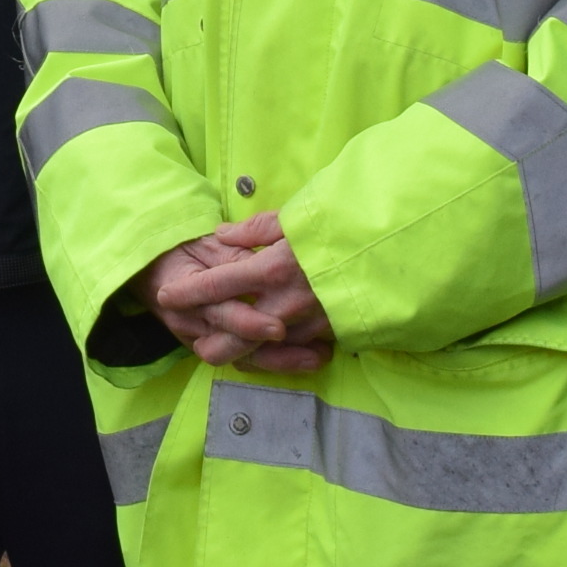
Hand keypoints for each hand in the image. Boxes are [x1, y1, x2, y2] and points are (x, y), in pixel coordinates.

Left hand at [148, 214, 334, 374]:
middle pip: (233, 335)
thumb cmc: (346, 224)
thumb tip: (223, 236)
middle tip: (194, 340)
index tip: (166, 296)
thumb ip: (257, 230)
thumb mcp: (298, 216)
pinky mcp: (330, 335)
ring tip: (222, 350)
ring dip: (240, 350)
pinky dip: (274, 350)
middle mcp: (286, 303)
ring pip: (262, 350)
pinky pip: (292, 349)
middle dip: (210, 341)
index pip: (217, 285)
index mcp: (274, 268)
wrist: (400, 251)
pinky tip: (264, 348)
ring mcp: (308, 324)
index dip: (188, 293)